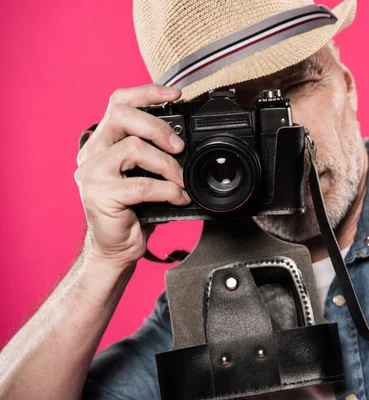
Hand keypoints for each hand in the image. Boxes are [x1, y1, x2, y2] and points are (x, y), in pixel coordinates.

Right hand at [75, 84, 191, 269]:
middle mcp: (91, 152)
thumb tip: (185, 141)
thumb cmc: (133, 210)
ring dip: (167, 163)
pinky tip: (178, 198)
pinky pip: (141, 184)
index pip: (118, 102)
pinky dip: (167, 190)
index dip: (147, 93)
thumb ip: (154, 153)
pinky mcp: (100, 194)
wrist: (116, 247)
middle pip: (121, 116)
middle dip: (158, 127)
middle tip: (179, 147)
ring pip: (133, 147)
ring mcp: (91, 172)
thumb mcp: (145, 174)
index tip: (175, 94)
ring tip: (180, 179)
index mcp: (102, 142)